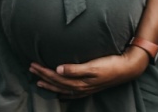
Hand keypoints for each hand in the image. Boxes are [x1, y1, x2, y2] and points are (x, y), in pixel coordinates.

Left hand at [28, 46, 149, 98]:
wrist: (127, 68)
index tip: (33, 65)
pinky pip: (71, 93)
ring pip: (62, 88)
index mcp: (79, 81)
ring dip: (49, 84)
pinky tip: (59, 93)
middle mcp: (80, 87)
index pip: (56, 77)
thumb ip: (75, 69)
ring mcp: (85, 89)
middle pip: (56, 83)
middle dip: (42, 76)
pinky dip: (62, 92)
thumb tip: (58, 69)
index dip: (43, 71)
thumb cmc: (110, 64)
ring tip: (38, 80)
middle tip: (31, 68)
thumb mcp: (93, 65)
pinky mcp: (90, 87)